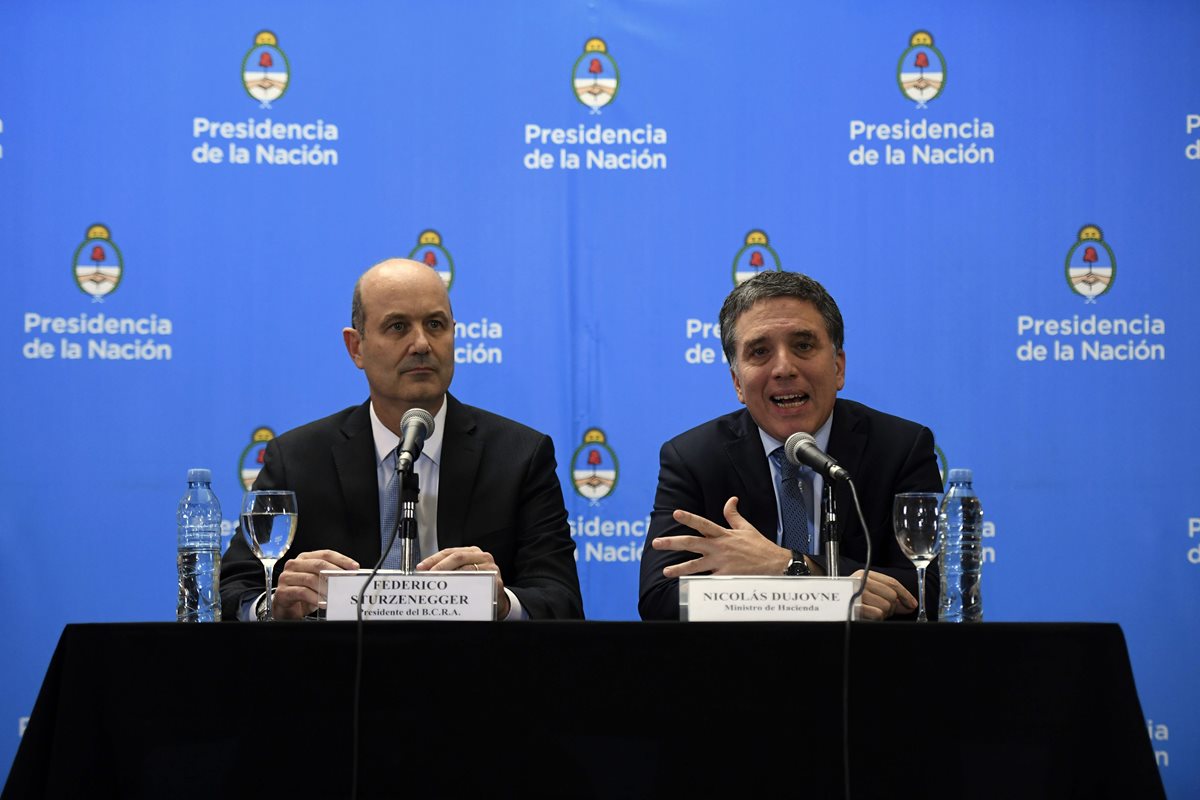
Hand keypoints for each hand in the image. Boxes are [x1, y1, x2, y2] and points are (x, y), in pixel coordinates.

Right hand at [273, 549, 359, 619]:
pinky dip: (315, 598)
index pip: (326, 554)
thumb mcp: (319, 582)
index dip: (342, 559)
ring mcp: (287, 577)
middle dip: (335, 572)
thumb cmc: (304, 593)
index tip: (354, 567)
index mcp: (305, 558)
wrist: (287, 609)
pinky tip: (323, 602)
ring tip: (335, 594)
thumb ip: (330, 575)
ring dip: (326, 587)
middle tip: (346, 581)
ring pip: (310, 579)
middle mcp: (295, 565)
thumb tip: (352, 575)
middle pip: (318, 564)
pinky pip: (302, 592)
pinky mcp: (283, 591)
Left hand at [418, 546, 508, 618]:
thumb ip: (447, 569)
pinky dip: (463, 587)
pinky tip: (453, 591)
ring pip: (466, 570)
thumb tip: (424, 572)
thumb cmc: (476, 584)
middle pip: (457, 558)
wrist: (496, 599)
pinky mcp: (495, 582)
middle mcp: (482, 557)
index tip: (421, 568)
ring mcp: (490, 568)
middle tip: (428, 577)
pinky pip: (476, 584)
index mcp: (472, 552)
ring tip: (437, 585)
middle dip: (439, 567)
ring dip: (449, 578)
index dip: (433, 559)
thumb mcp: (463, 572)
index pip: (449, 551)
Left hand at [652, 497, 791, 577]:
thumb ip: (733, 515)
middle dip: (673, 543)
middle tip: (656, 543)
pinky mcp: (725, 577)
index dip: (689, 518)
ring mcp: (721, 563)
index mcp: (723, 534)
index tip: (676, 513)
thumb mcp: (746, 528)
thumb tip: (731, 499)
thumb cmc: (759, 546)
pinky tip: (685, 586)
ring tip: (665, 571)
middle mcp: (719, 547)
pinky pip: (707, 580)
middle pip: (692, 543)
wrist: (775, 564)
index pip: (703, 523)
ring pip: (695, 565)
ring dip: (679, 568)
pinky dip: (697, 583)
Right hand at [852, 569, 916, 620]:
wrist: (828, 611)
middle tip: (880, 611)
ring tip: (870, 613)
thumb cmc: (849, 603)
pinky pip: (877, 614)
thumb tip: (908, 605)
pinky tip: (866, 617)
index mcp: (863, 574)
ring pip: (886, 606)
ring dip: (882, 614)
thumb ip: (888, 597)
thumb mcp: (868, 594)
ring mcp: (857, 593)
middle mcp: (860, 581)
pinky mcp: (855, 606)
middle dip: (891, 607)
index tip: (912, 604)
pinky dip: (875, 618)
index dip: (905, 594)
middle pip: (892, 595)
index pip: (891, 582)